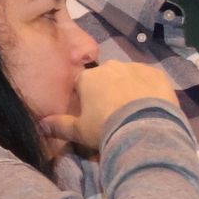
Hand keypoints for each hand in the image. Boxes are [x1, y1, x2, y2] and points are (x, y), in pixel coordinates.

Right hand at [37, 62, 177, 151]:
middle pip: (106, 78)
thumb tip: (41, 124)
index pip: (81, 85)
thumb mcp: (79, 131)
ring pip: (128, 76)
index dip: (85, 99)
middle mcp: (111, 66)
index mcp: (88, 78)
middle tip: (114, 114)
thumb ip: (59, 126)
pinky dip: (149, 90)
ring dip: (129, 88)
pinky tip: (151, 106)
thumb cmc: (105, 128)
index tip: (92, 115)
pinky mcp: (157, 73)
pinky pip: (149, 80)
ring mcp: (136, 67)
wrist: (144, 128)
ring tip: (135, 111)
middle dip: (108, 91)